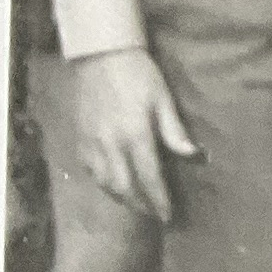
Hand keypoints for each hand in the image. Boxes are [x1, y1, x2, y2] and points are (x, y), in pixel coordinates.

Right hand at [71, 47, 197, 223]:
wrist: (100, 55)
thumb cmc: (138, 75)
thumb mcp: (163, 99)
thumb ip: (174, 131)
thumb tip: (192, 155)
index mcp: (134, 136)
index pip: (148, 178)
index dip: (159, 200)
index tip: (168, 215)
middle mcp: (109, 145)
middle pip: (124, 186)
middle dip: (140, 205)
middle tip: (155, 215)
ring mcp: (91, 143)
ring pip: (104, 182)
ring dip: (121, 197)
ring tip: (138, 204)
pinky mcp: (79, 138)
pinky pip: (90, 170)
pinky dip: (103, 183)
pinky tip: (114, 185)